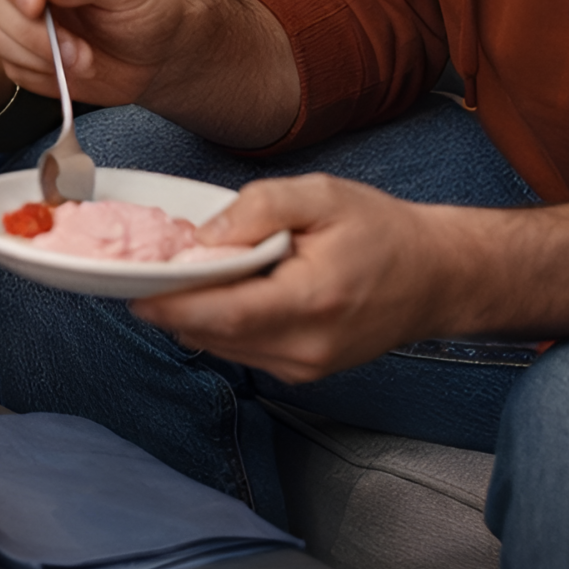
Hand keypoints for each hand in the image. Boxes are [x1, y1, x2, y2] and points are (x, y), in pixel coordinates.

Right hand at [0, 0, 184, 107]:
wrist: (158, 54)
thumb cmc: (146, 3)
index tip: (36, 3)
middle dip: (27, 26)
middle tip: (72, 45)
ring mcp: (15, 11)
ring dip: (37, 53)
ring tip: (83, 58)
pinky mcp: (17, 49)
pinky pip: (7, 62)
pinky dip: (40, 70)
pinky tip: (72, 67)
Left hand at [132, 175, 460, 381]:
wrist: (437, 276)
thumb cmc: (382, 232)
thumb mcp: (321, 196)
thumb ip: (258, 209)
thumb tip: (203, 237)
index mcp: (312, 301)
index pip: (224, 313)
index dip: (171, 302)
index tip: (131, 286)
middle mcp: (307, 347)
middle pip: (214, 334)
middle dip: (170, 305)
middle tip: (136, 274)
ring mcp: (306, 367)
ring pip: (223, 346)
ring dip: (191, 317)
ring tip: (170, 278)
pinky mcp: (303, 371)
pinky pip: (243, 350)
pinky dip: (218, 325)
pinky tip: (212, 294)